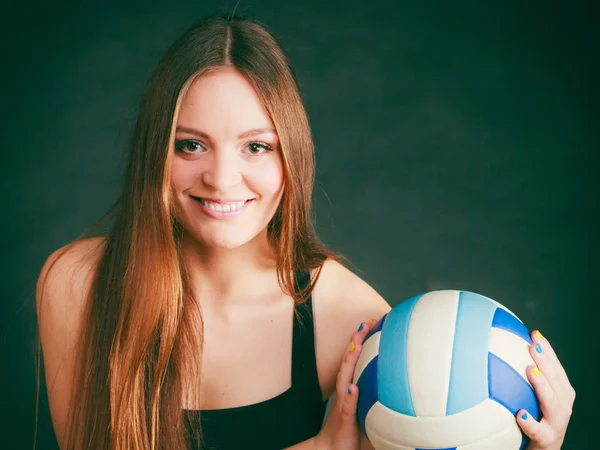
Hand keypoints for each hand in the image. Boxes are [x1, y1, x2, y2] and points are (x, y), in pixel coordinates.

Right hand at [315, 320, 375, 449]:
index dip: (360, 341)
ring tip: (357, 344)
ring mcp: (344, 404)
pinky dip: (350, 396)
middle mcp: (345, 392)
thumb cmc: (350, 429)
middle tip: (364, 323)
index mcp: (350, 387)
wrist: (331, 449)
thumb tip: (393, 380)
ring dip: (350, 361)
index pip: (354, 359)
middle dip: (355, 342)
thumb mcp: (364, 408)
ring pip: (346, 378)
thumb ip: (372, 394)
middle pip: (349, 361)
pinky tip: (353, 387)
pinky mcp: (345, 419)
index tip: (369, 324)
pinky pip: (347, 407)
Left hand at [518, 330, 575, 449]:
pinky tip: (519, 413)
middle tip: (533, 345)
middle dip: (546, 361)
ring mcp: (556, 422)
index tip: (534, 333)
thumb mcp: (531, 395)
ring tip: (530, 371)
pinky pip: (539, 430)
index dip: (547, 350)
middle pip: (556, 380)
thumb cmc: (535, 417)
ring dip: (542, 386)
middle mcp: (563, 405)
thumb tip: (497, 348)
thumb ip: (522, 376)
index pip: (555, 367)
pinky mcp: (547, 439)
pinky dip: (531, 422)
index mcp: (560, 392)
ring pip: (554, 403)